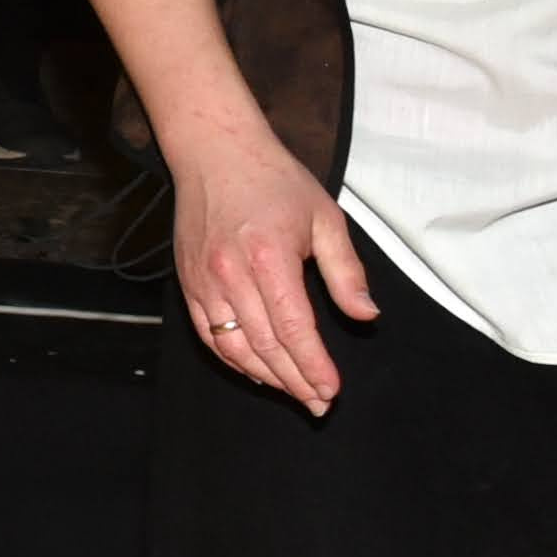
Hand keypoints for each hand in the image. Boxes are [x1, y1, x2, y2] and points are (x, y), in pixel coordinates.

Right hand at [172, 121, 376, 412]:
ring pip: (234, 348)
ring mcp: (205, 281)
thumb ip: (346, 272)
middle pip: (266, 346)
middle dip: (295, 381)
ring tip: (294, 393)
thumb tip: (367, 316)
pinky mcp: (189, 283)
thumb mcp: (325, 218)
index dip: (314, 365)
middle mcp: (231, 274)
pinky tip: (257, 372)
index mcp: (269, 257)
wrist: (215, 153)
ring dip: (267, 378)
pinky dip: (233, 360)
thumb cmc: (275, 181)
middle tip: (319, 404)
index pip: (294, 328)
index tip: (332, 390)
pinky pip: (209, 335)